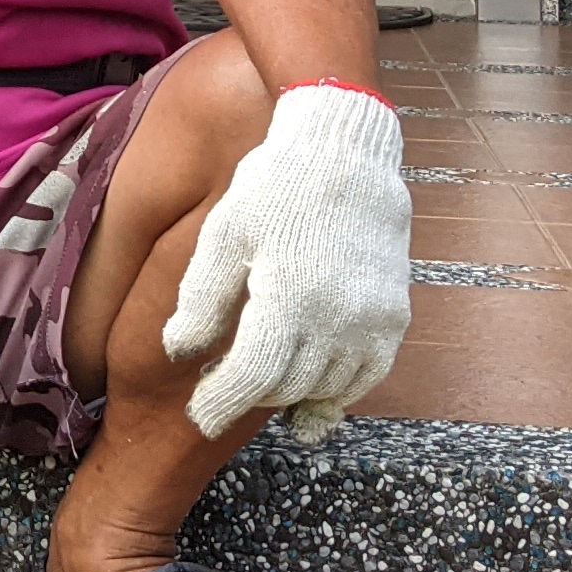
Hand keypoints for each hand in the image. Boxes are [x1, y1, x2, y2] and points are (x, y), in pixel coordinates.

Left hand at [162, 82, 410, 443]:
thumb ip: (201, 298)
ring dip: (290, 397)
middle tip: (219, 388)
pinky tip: (311, 395)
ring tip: (259, 386)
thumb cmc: (276, 187)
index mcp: (290, 295)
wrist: (348, 154)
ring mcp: (372, 321)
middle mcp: (338, 317)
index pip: (253, 375)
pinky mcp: (393, 317)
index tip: (200, 416)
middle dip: (248, 396)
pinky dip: (337, 393)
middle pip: (287, 387)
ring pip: (327, 388)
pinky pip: (367, 377)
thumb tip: (178, 352)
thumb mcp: (224, 233)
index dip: (222, 402)